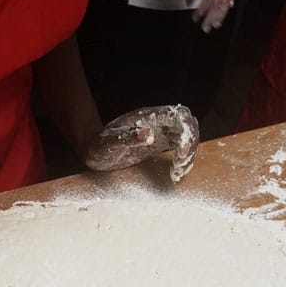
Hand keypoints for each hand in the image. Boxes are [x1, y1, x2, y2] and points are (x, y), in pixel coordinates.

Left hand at [83, 105, 198, 181]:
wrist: (94, 151)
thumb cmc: (99, 146)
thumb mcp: (109, 144)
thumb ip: (127, 137)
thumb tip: (148, 132)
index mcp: (146, 117)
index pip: (177, 115)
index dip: (186, 131)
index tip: (181, 152)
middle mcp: (156, 121)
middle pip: (188, 123)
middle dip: (191, 143)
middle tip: (180, 164)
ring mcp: (160, 132)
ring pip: (187, 135)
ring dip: (189, 153)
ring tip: (178, 171)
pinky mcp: (160, 143)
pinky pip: (180, 146)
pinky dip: (183, 159)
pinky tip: (176, 172)